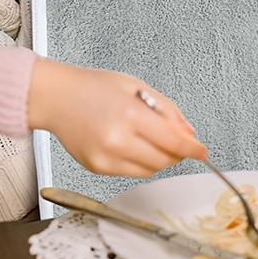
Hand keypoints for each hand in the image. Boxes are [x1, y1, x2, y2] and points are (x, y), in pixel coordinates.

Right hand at [27, 59, 205, 178]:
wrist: (55, 98)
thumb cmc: (91, 87)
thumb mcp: (134, 86)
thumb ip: (166, 110)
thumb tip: (188, 134)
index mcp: (129, 115)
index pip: (174, 141)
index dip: (193, 149)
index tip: (202, 151)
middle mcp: (118, 140)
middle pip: (165, 160)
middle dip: (176, 152)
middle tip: (172, 138)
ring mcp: (106, 158)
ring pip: (150, 170)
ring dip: (157, 158)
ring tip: (143, 136)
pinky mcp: (98, 168)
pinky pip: (131, 172)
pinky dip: (137, 161)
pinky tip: (126, 142)